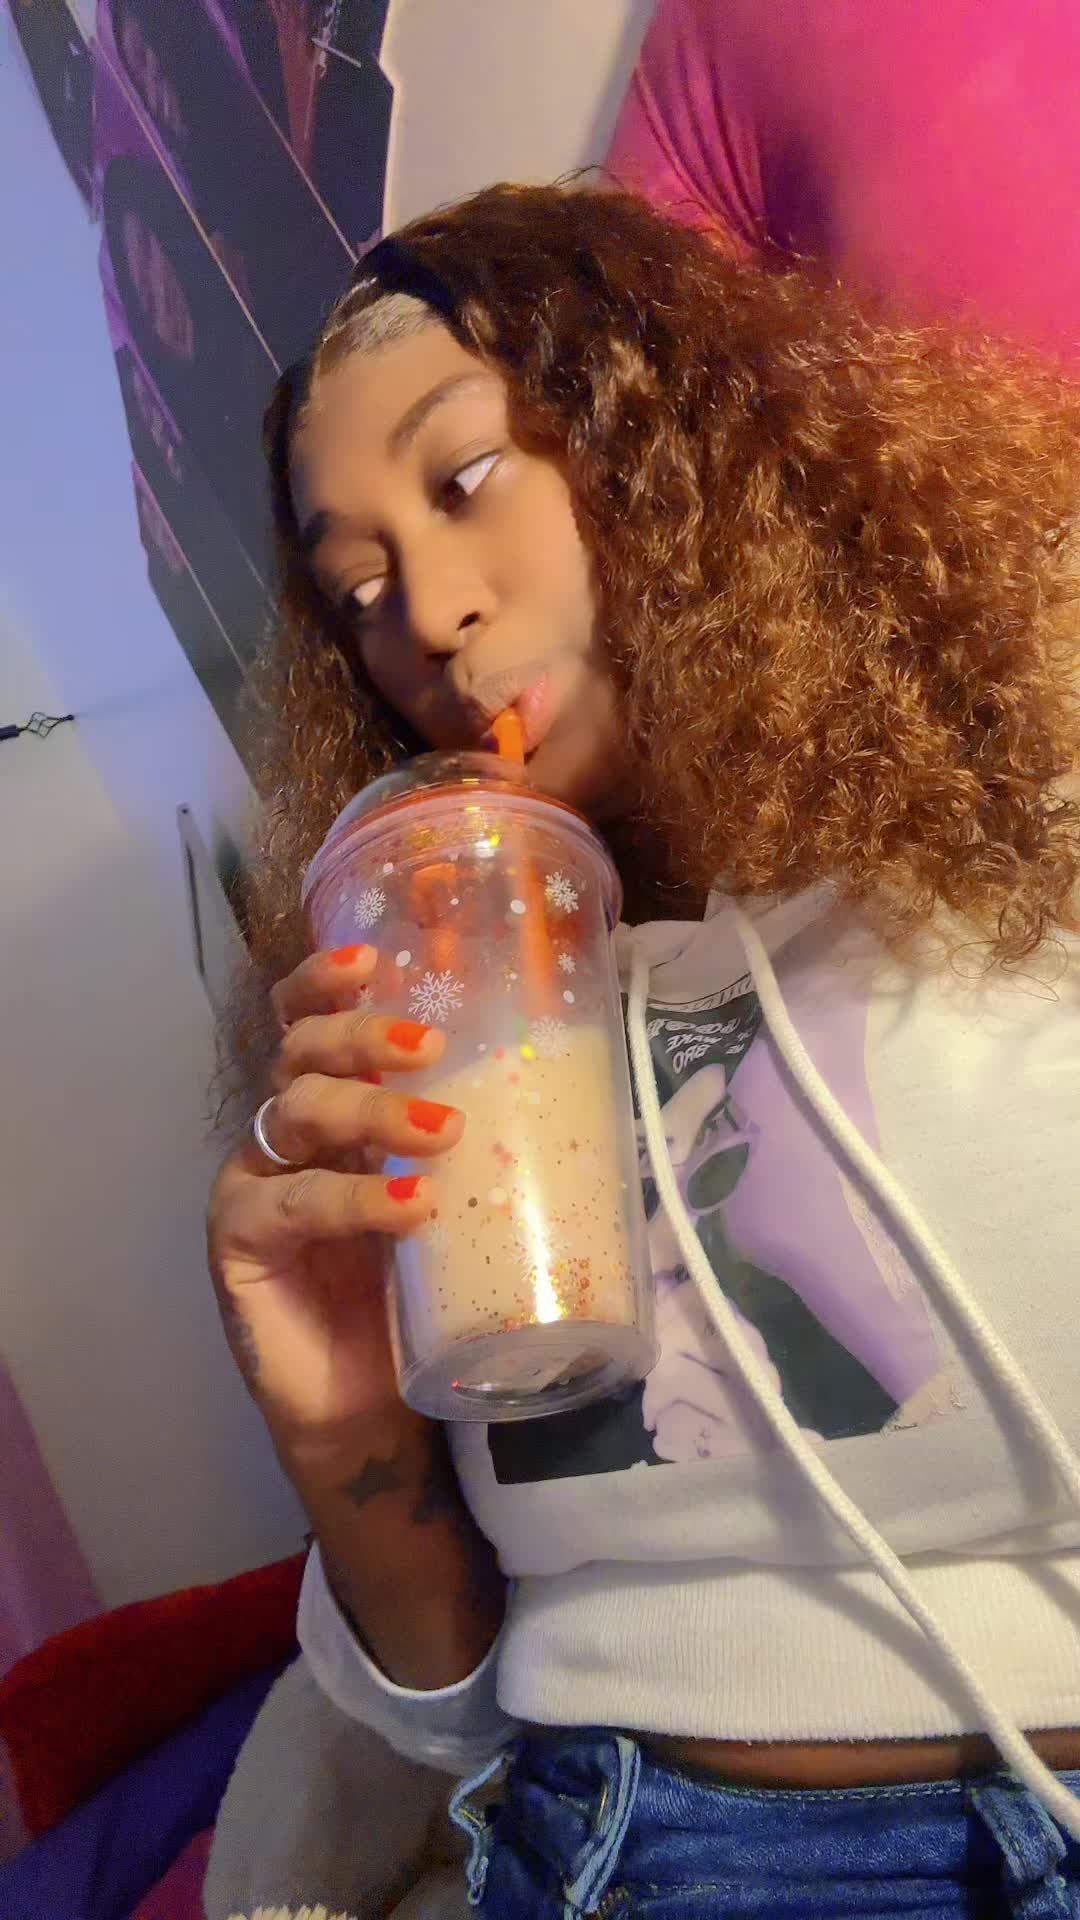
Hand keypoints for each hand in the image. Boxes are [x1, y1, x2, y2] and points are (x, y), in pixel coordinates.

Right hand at [207, 944, 463, 1480]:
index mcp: (330, 1109)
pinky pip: (292, 1202)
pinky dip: (356, 1198)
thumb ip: (471, 1142)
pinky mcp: (240, 1241)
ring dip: (371, 1107)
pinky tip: (411, 1206)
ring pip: (296, 1110)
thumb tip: (561, 1078)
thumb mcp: (452, 1199)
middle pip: (300, 1051)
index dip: (327, 980)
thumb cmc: (416, 1292)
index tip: (375, 959)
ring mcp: (254, 1184)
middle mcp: (285, 1134)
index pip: (309, 1021)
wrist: (370, 1406)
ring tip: (442, 1133)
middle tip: (429, 1045)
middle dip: (361, 1034)